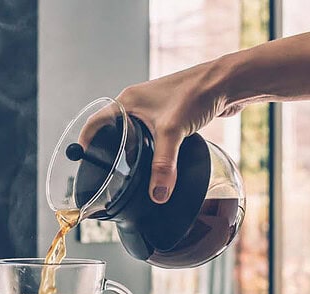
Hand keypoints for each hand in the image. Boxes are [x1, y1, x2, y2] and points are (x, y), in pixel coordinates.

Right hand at [81, 59, 237, 202]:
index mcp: (127, 102)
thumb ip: (163, 166)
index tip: (82, 160)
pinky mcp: (171, 115)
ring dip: (133, 150)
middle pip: (114, 130)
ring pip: (136, 133)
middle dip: (110, 150)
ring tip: (131, 170)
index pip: (96, 123)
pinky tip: (159, 161)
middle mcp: (137, 103)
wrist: (227, 82)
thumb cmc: (195, 92)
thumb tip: (157, 195)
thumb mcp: (172, 132)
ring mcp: (155, 109)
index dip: (86, 142)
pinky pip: (155, 134)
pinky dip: (153, 148)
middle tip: (108, 171)